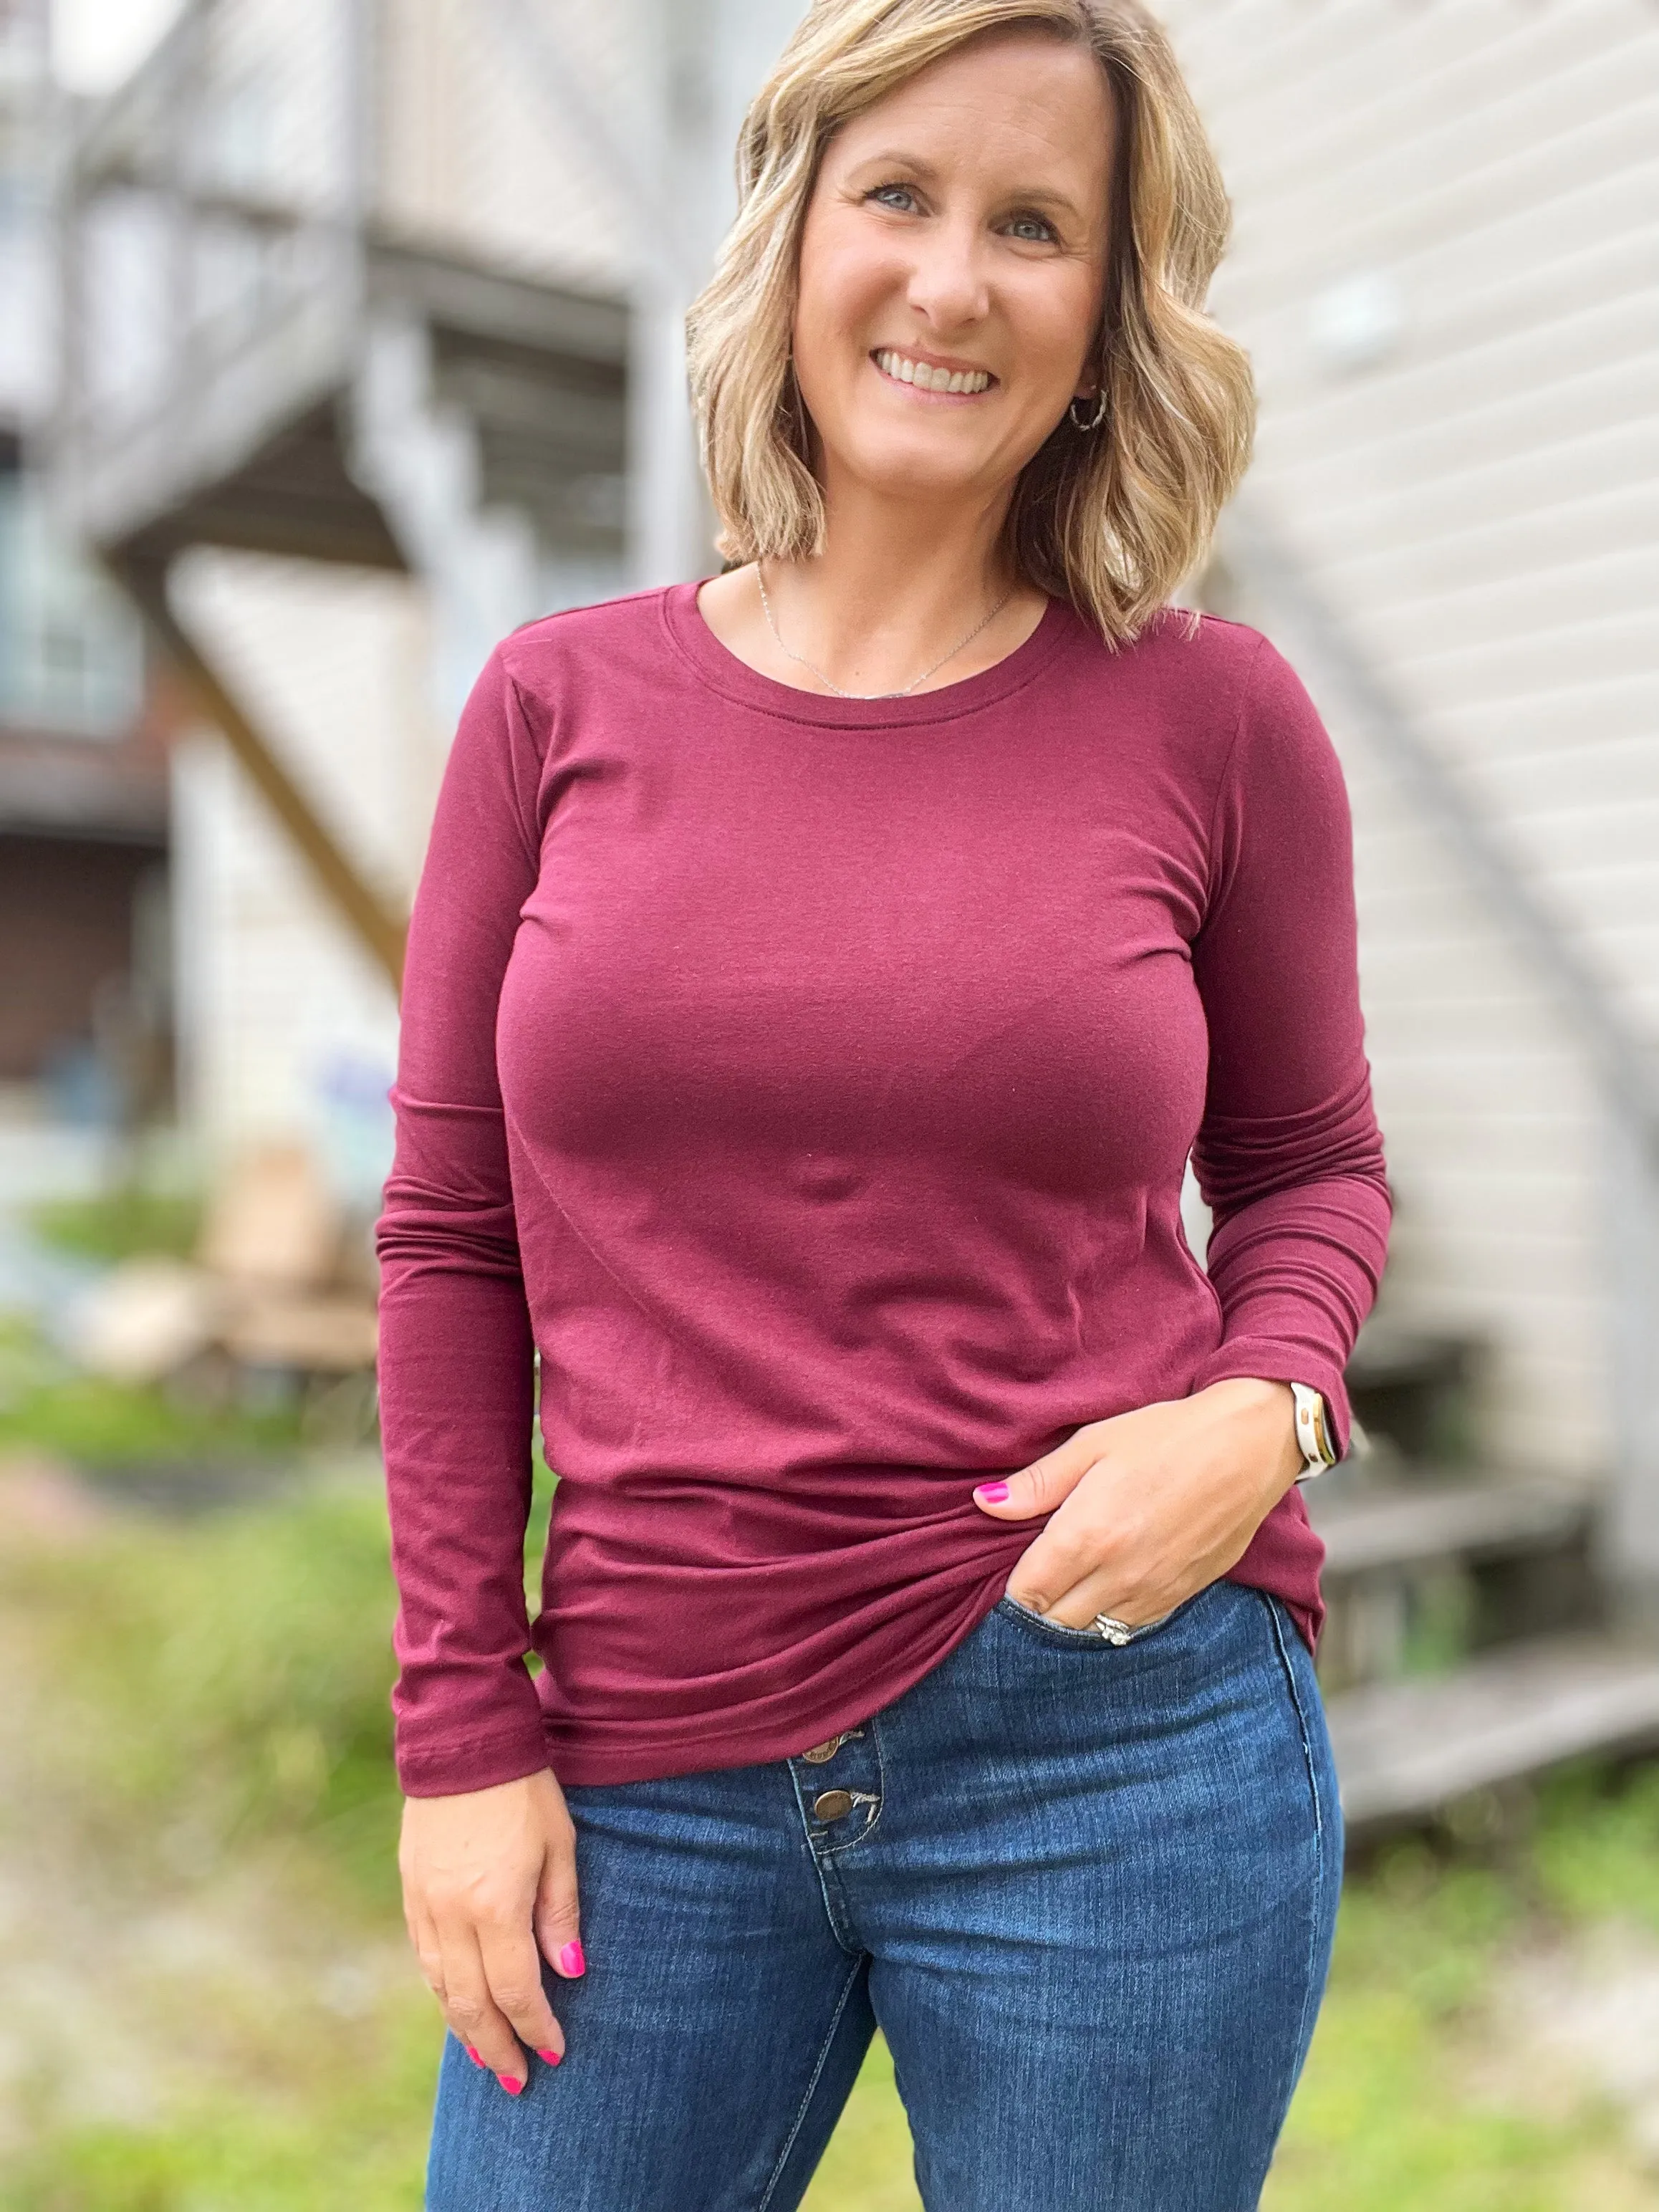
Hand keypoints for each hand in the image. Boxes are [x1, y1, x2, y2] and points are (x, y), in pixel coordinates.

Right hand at [399, 1768, 583, 2093]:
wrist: (463, 1739)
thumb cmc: (525, 1789)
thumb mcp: (560, 1845)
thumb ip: (561, 1913)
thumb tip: (569, 1973)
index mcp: (495, 1906)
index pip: (515, 1992)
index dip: (535, 2029)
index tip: (555, 2053)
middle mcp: (452, 1915)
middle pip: (471, 2004)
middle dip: (496, 2048)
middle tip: (517, 2082)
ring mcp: (424, 1903)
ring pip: (440, 1986)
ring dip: (464, 2027)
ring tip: (487, 2056)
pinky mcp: (410, 1889)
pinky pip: (423, 1957)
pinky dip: (441, 1989)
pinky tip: (456, 2003)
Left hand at [972, 1378, 1303, 1630]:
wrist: (1250, 1447)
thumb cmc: (1168, 1436)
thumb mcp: (1094, 1444)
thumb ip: (1038, 1483)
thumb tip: (984, 1503)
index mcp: (1087, 1536)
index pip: (1026, 1593)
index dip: (1009, 1587)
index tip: (1008, 1567)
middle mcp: (1118, 1575)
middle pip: (1054, 1621)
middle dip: (1036, 1606)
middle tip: (1034, 1575)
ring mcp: (1153, 1592)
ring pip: (1091, 1631)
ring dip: (1071, 1616)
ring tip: (1068, 1583)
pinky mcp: (1181, 1596)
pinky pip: (1129, 1627)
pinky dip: (1109, 1617)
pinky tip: (1107, 1588)